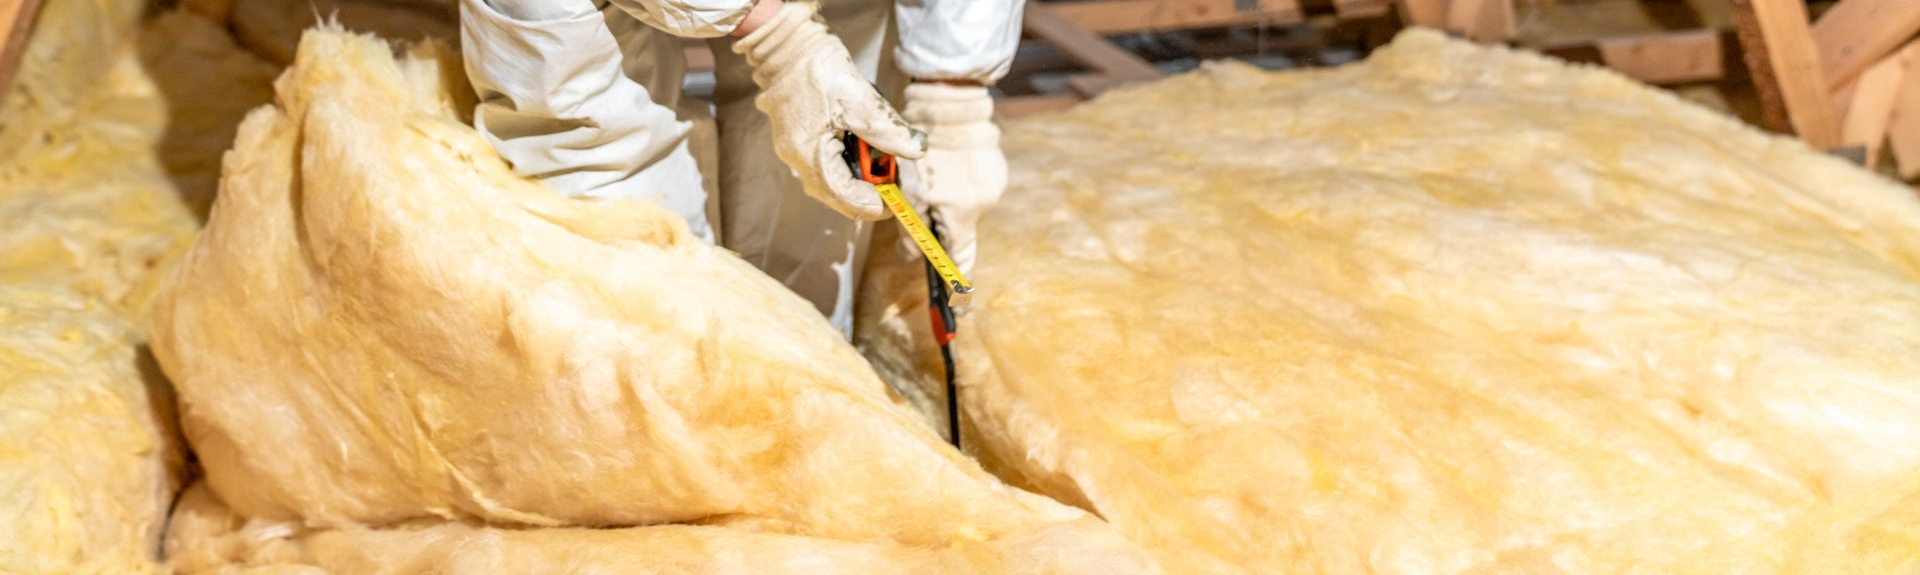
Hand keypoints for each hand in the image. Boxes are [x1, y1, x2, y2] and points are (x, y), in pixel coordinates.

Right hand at [734, 2, 925, 219]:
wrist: (786, 44)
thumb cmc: (817, 68)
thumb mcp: (861, 100)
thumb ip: (889, 131)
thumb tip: (915, 151)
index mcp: (810, 156)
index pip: (846, 199)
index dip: (875, 205)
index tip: (897, 202)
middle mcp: (798, 159)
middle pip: (839, 192)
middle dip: (869, 188)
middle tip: (894, 175)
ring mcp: (795, 149)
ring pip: (833, 177)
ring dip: (859, 172)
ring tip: (881, 156)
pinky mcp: (799, 137)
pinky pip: (826, 160)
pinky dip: (847, 158)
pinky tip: (862, 142)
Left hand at [899, 82, 1004, 276]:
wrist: (950, 104)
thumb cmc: (925, 150)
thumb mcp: (910, 191)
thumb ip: (913, 228)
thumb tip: (911, 254)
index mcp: (962, 214)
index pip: (961, 260)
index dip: (958, 284)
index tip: (959, 305)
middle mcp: (984, 204)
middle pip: (960, 229)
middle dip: (942, 224)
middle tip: (925, 205)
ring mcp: (993, 183)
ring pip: (966, 205)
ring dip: (950, 199)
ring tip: (935, 174)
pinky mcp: (995, 166)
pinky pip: (974, 185)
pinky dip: (960, 181)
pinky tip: (948, 162)